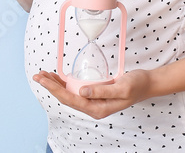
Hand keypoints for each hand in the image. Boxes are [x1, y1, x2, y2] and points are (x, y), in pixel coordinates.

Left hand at [32, 69, 153, 119]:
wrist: (147, 83)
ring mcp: (94, 101)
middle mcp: (94, 107)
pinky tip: (58, 77)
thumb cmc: (136, 85)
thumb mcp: (121, 87)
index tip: (42, 79)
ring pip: (69, 94)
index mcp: (98, 108)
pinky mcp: (95, 94)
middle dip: (50, 87)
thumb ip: (102, 91)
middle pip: (66, 98)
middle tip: (37, 75)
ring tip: (43, 75)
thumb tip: (82, 92)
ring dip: (55, 85)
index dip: (54, 89)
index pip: (70, 99)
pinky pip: (75, 90)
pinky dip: (65, 83)